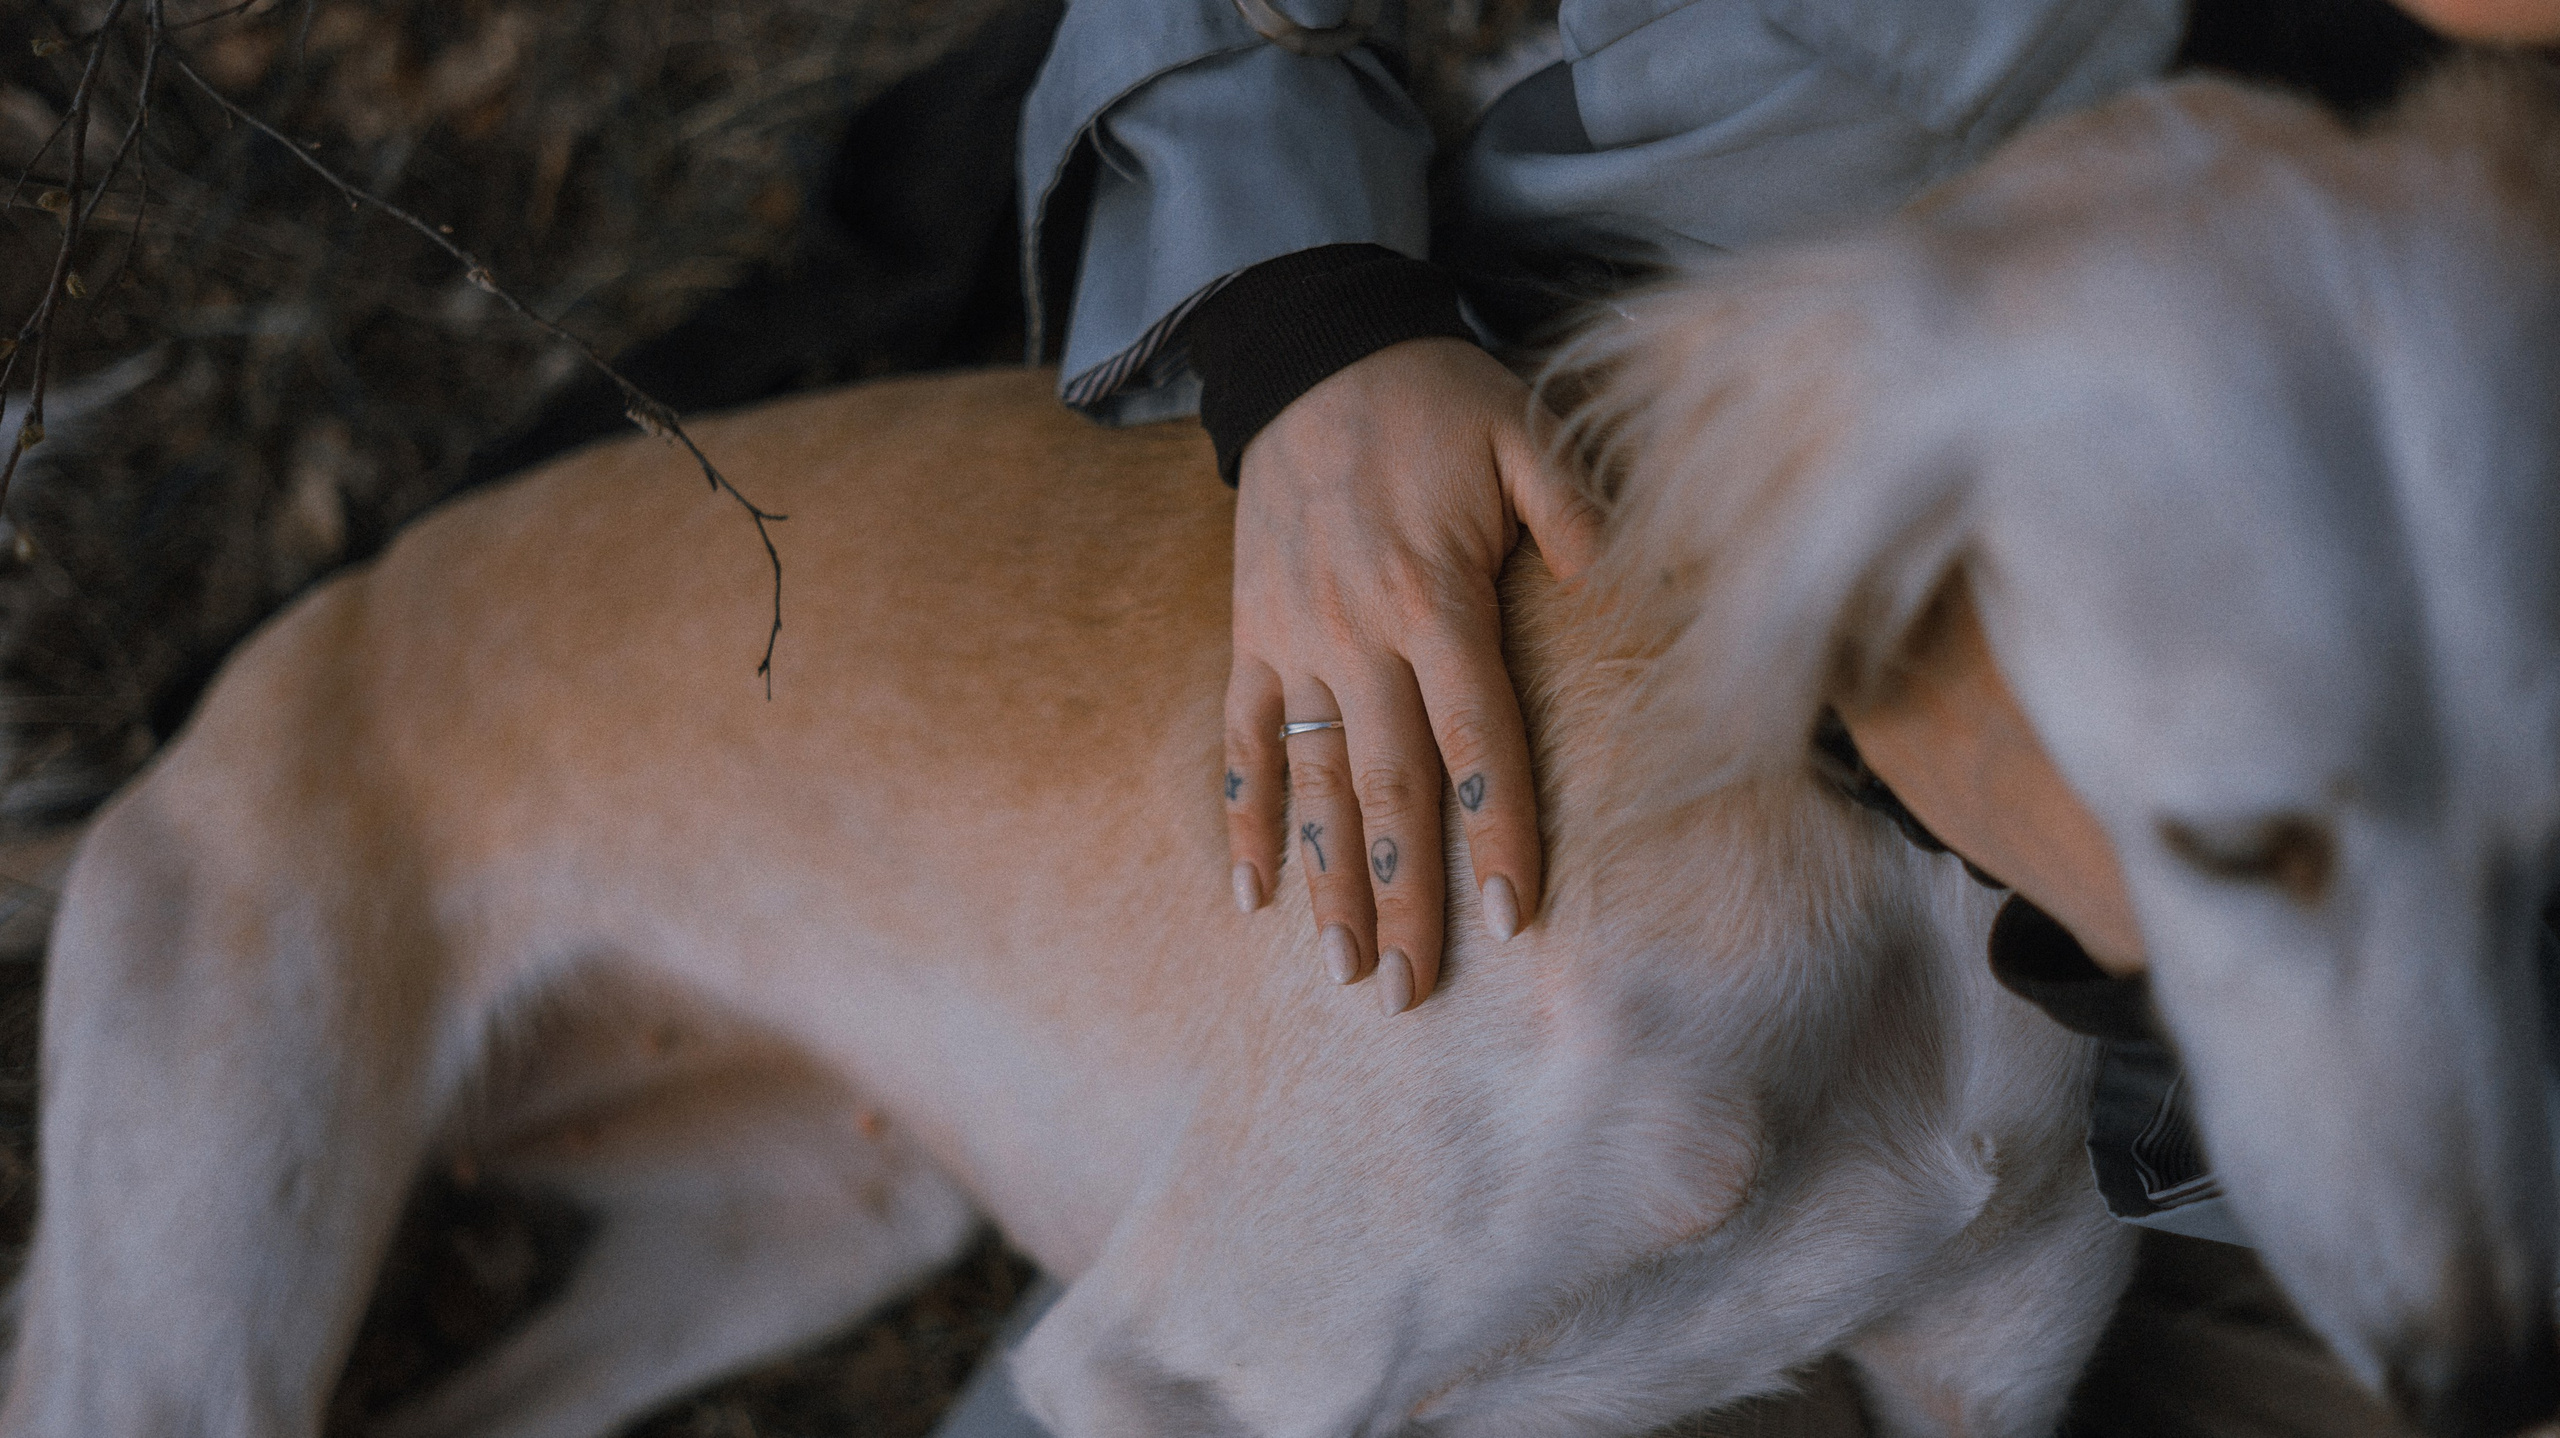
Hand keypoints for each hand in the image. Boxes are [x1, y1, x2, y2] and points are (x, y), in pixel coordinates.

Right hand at [1222, 337, 1603, 1012]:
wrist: (1310, 348)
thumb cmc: (1434, 397)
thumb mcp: (1524, 435)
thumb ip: (1578, 517)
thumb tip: (1626, 597)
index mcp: (1434, 596)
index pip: (1476, 737)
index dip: (1495, 827)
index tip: (1511, 914)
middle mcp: (1356, 633)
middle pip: (1390, 786)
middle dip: (1403, 895)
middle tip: (1411, 989)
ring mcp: (1293, 638)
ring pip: (1314, 778)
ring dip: (1330, 878)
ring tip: (1343, 967)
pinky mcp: (1251, 631)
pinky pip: (1242, 736)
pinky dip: (1246, 813)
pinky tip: (1253, 892)